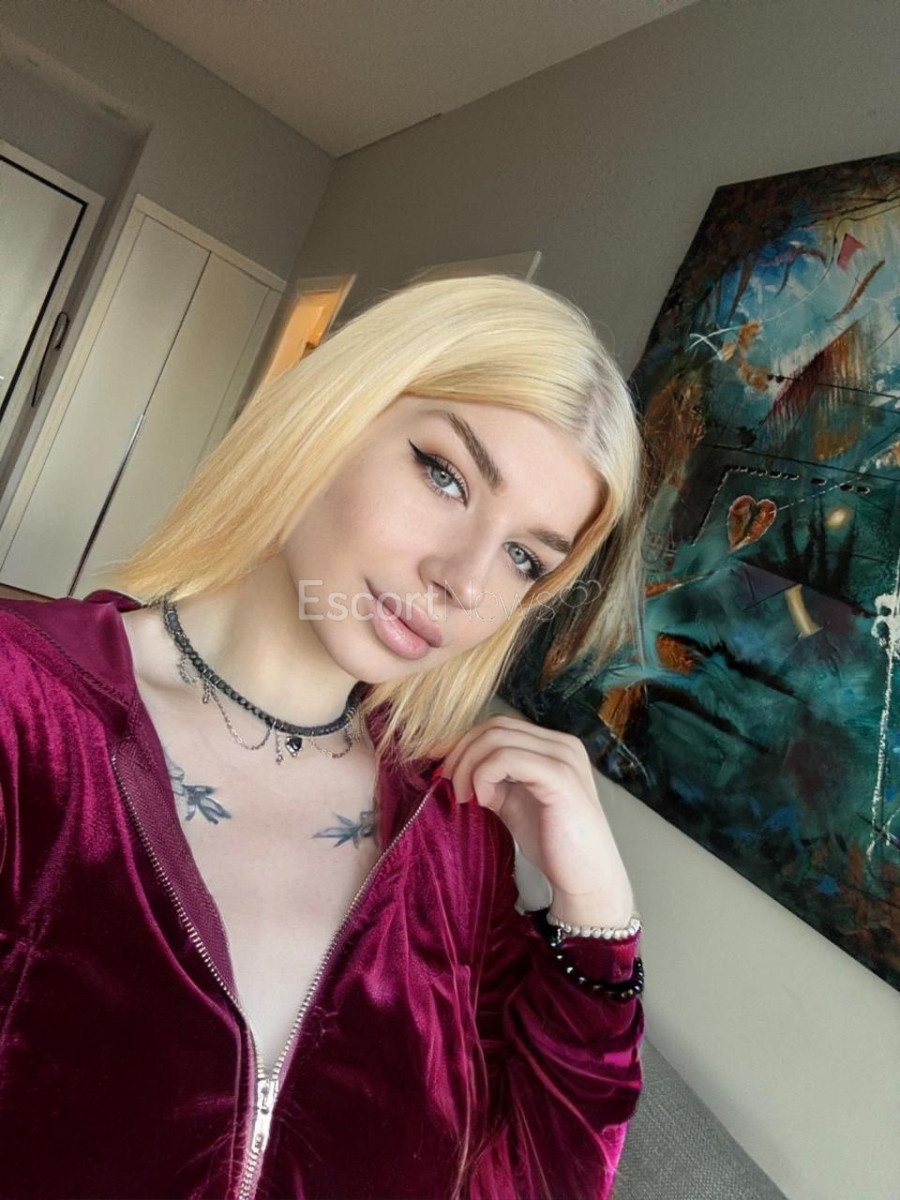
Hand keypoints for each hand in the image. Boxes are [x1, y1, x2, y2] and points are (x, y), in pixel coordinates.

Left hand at [440, 714, 634, 925]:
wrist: (587, 880)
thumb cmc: (554, 846)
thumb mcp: (514, 805)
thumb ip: (492, 781)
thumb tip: (455, 768)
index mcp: (553, 747)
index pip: (499, 727)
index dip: (465, 744)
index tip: (443, 772)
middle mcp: (562, 744)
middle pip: (495, 727)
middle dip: (462, 753)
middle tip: (450, 787)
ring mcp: (563, 757)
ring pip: (496, 738)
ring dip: (469, 766)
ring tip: (465, 798)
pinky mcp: (559, 776)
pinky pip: (506, 758)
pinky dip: (484, 776)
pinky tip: (483, 801)